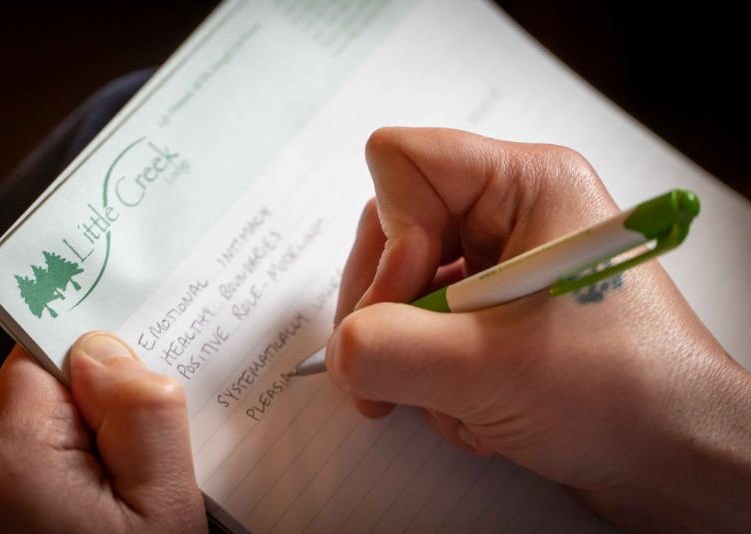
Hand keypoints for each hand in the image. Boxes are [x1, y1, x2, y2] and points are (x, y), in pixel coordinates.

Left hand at [0, 332, 205, 532]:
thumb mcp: (165, 505)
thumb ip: (142, 414)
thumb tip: (108, 350)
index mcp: (11, 457)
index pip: (46, 357)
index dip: (100, 357)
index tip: (141, 372)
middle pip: (51, 396)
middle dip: (106, 411)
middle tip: (154, 455)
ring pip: (50, 435)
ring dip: (96, 448)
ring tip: (135, 493)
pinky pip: (43, 469)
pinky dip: (80, 477)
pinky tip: (111, 509)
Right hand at [325, 127, 750, 530]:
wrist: (675, 457)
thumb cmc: (624, 394)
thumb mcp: (491, 370)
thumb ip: (390, 351)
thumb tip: (339, 350)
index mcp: (525, 185)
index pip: (401, 163)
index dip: (389, 237)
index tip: (404, 310)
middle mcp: (511, 213)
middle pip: (392, 230)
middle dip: (385, 312)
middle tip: (386, 379)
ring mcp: (501, 263)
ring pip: (403, 288)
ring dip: (412, 357)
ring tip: (456, 404)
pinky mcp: (496, 309)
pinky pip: (425, 325)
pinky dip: (433, 376)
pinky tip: (474, 411)